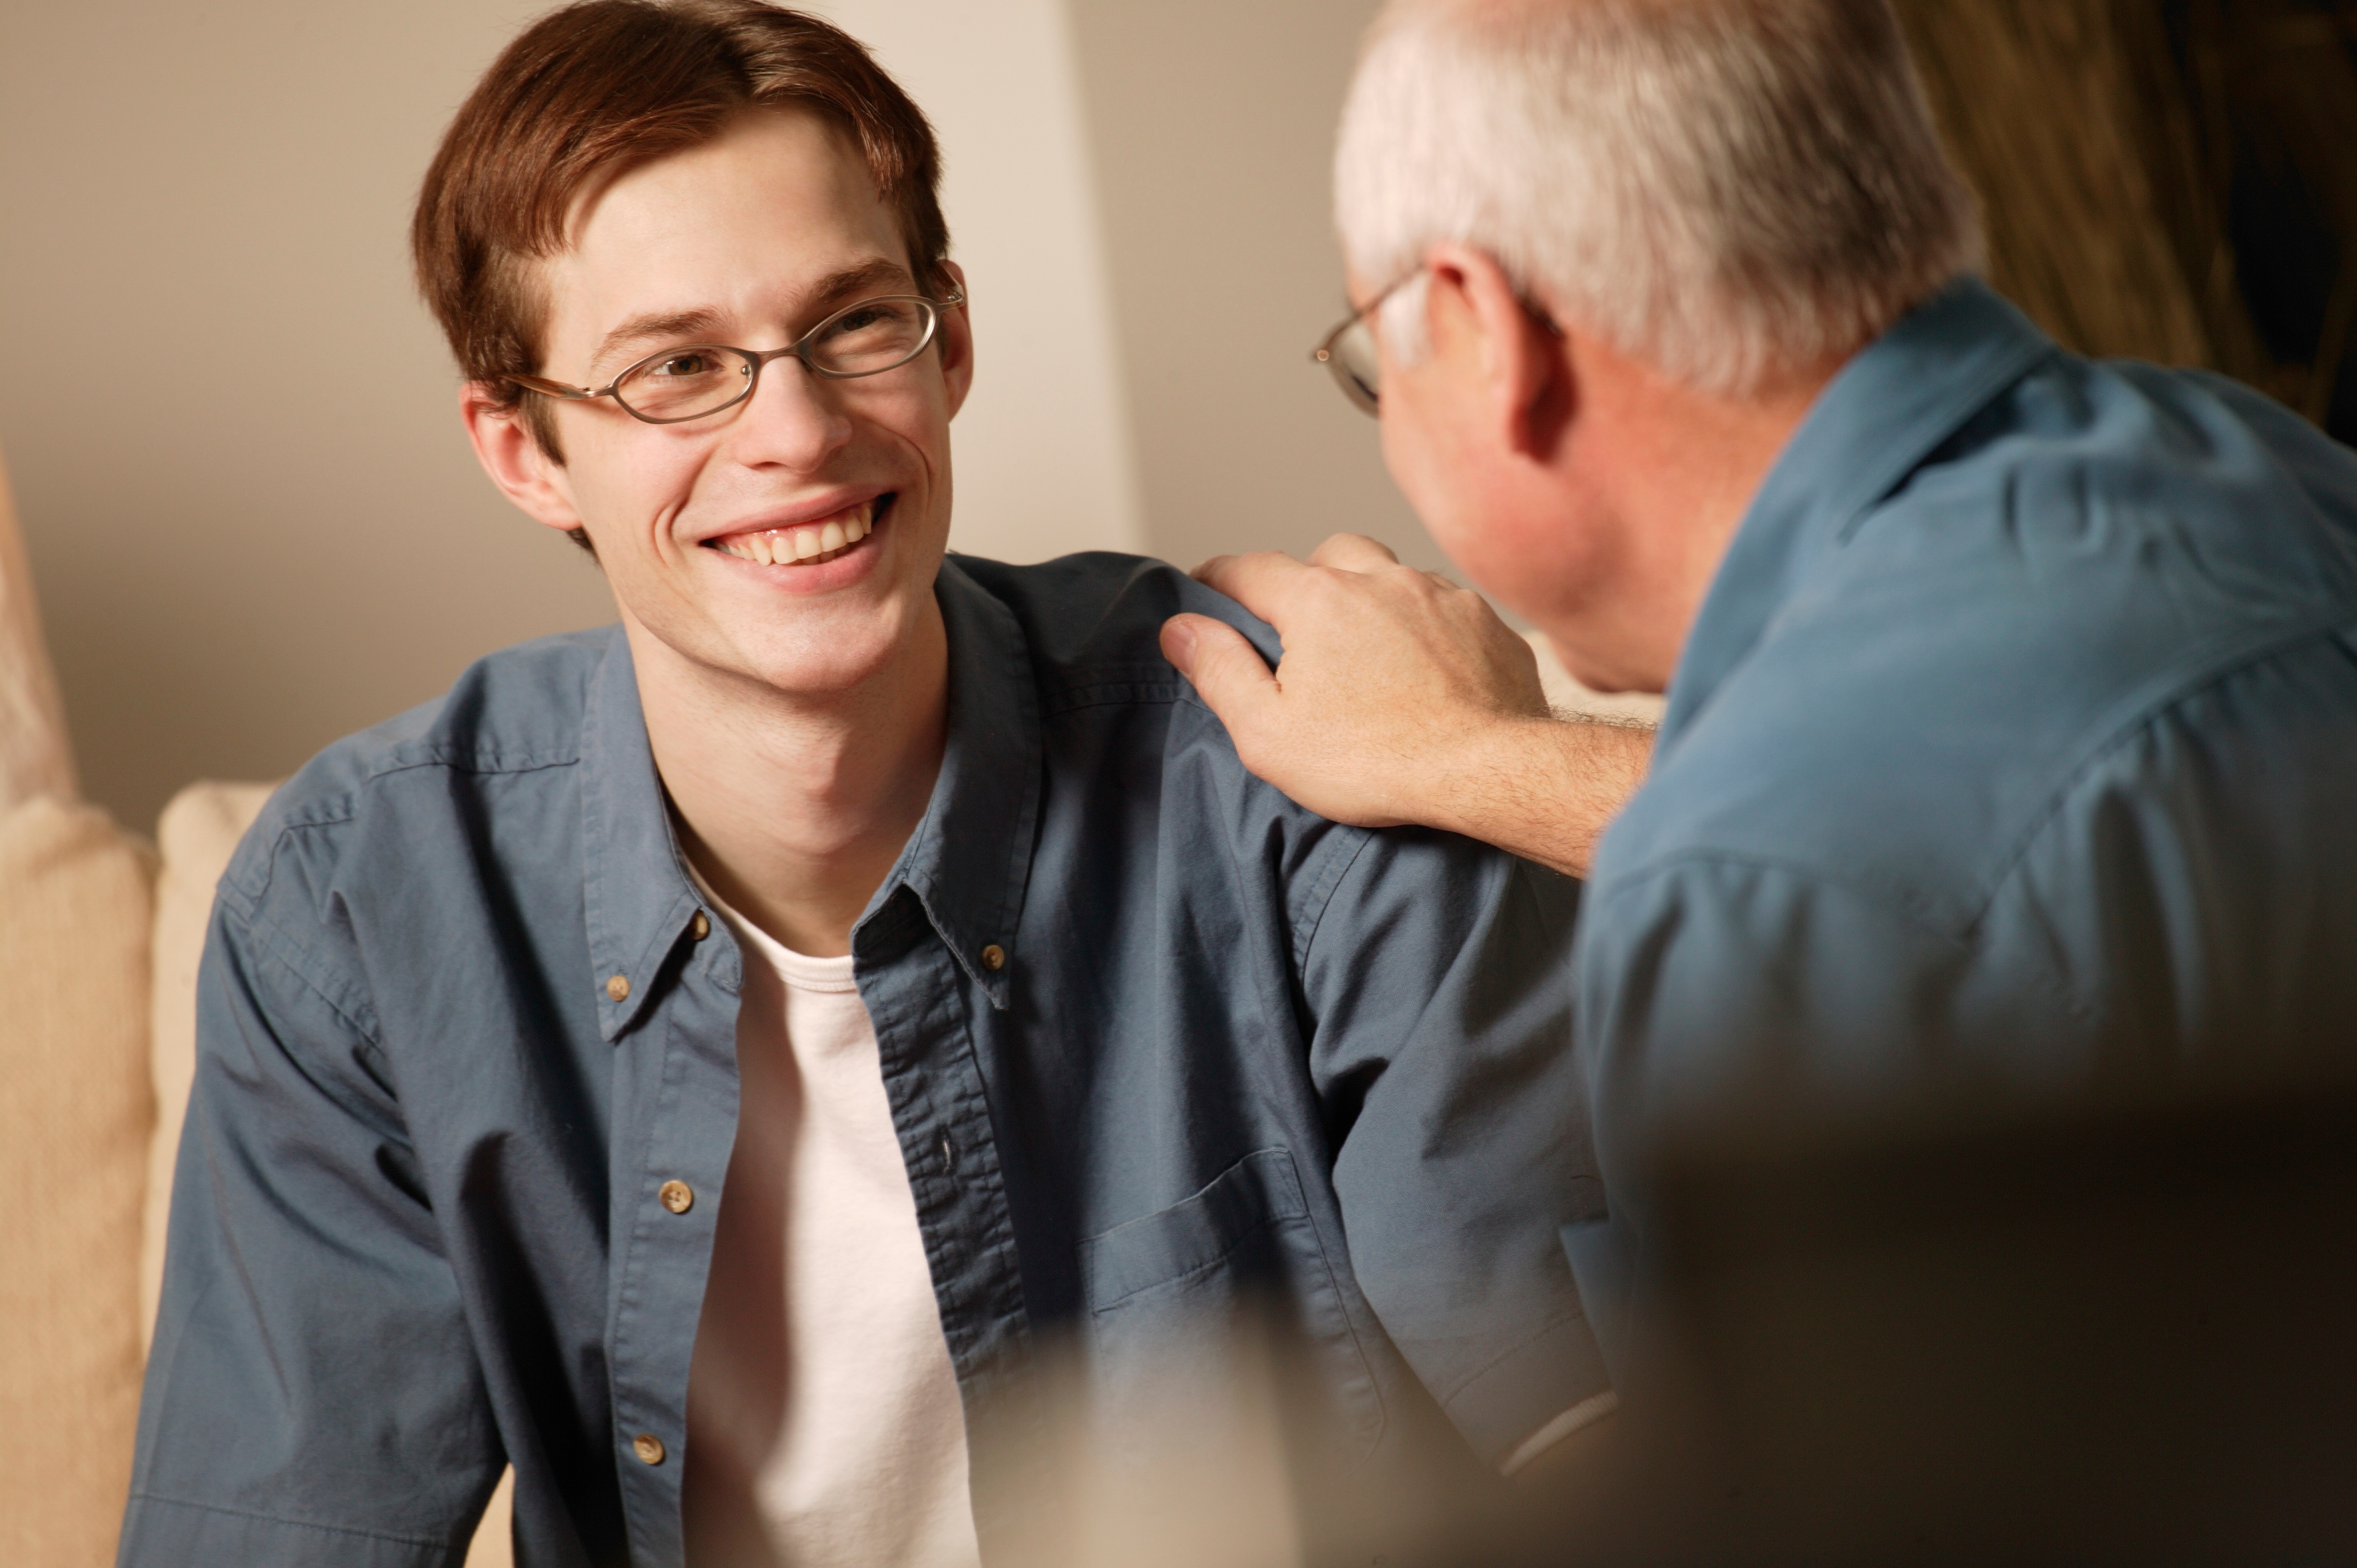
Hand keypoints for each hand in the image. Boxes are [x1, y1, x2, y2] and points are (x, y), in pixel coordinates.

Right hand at [1160, 535, 1649, 876]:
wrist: (1489, 773)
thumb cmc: (1376, 762)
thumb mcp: (1270, 732)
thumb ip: (1219, 672)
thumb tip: (1182, 629)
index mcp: (1319, 600)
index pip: (1250, 568)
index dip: (1219, 578)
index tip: (1204, 590)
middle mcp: (1381, 579)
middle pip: (1327, 554)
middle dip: (1304, 577)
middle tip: (1295, 622)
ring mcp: (1441, 595)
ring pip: (1391, 573)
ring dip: (1369, 596)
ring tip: (1364, 646)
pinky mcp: (1486, 622)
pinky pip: (1444, 605)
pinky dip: (1423, 624)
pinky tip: (1422, 666)